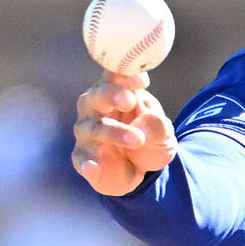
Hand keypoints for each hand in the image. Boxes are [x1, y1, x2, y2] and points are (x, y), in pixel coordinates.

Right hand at [72, 70, 176, 195]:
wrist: (142, 171)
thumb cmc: (149, 139)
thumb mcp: (163, 132)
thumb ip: (157, 125)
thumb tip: (142, 129)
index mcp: (117, 93)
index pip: (114, 76)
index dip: (124, 74)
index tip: (142, 81)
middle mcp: (95, 109)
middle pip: (96, 96)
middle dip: (111, 95)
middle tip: (130, 100)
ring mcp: (87, 134)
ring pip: (93, 128)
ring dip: (114, 132)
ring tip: (137, 139)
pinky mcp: (83, 158)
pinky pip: (81, 160)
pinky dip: (86, 164)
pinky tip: (93, 167)